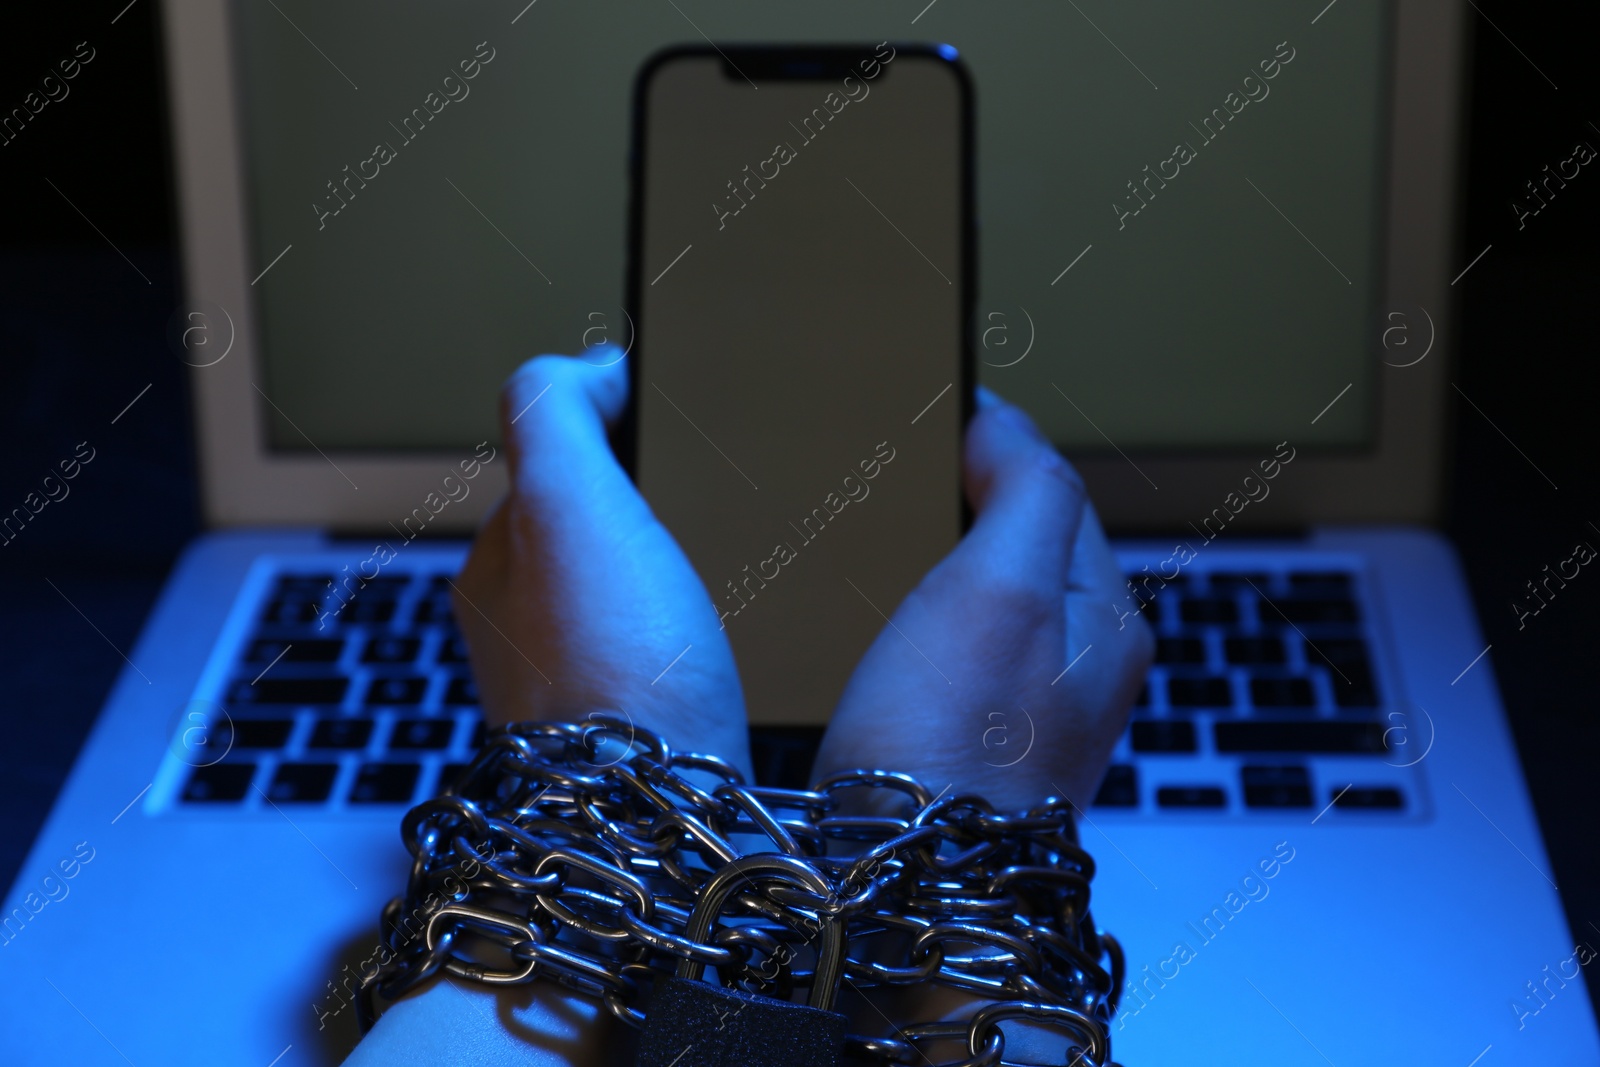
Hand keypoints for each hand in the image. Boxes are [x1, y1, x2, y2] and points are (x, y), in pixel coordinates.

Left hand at [450, 351, 752, 777]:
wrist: (655, 821)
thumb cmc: (609, 671)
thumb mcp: (567, 503)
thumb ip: (551, 414)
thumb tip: (581, 367)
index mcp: (494, 571)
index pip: (544, 472)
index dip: (604, 434)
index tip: (664, 424)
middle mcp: (521, 637)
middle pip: (588, 538)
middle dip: (639, 510)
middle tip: (704, 499)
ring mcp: (577, 693)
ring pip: (626, 601)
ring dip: (668, 575)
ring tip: (723, 566)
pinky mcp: (637, 739)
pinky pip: (662, 657)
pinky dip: (690, 634)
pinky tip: (728, 641)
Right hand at [811, 386, 1151, 1060]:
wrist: (915, 890)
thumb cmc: (957, 747)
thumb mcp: (1003, 588)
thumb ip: (1029, 489)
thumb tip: (1009, 423)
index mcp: (1106, 614)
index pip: (1055, 488)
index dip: (990, 444)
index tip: (923, 415)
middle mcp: (1080, 662)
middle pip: (1021, 544)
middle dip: (962, 503)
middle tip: (889, 480)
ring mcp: (1028, 710)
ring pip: (984, 597)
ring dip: (935, 561)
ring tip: (874, 544)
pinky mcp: (972, 743)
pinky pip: (951, 651)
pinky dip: (916, 620)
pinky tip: (872, 626)